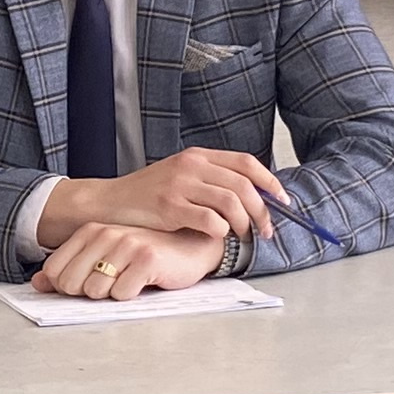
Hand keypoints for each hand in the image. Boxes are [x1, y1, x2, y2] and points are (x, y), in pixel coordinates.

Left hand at [32, 222, 226, 302]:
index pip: (53, 271)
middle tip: (112, 283)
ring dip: (112, 295)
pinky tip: (145, 282)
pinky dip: (132, 296)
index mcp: (90, 231)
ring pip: (95, 291)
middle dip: (88, 293)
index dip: (67, 287)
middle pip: (71, 284)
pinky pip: (122, 294)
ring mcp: (127, 245)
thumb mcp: (105, 257)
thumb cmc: (147, 255)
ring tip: (130, 281)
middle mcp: (106, 234)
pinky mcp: (147, 259)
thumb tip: (37, 285)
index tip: (88, 284)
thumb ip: (69, 269)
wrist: (192, 247)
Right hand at [39, 146, 285, 250]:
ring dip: (245, 224)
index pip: (246, 163)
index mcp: (198, 156)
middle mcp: (192, 165)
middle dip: (263, 211)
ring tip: (242, 236)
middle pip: (244, 185)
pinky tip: (218, 236)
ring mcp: (180, 185)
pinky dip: (221, 231)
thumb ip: (211, 181)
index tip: (283, 201)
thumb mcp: (181, 177)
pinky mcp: (169, 207)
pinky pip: (209, 220)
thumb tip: (254, 198)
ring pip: (231, 202)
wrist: (109, 202)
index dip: (270, 182)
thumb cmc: (148, 195)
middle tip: (266, 230)